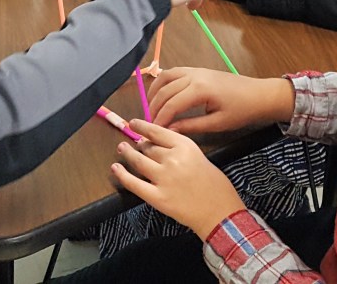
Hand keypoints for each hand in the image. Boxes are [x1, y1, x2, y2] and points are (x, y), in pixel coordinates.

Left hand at [111, 120, 245, 238]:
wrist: (221, 213)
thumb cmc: (216, 186)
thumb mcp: (199, 157)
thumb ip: (179, 150)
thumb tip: (155, 144)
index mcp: (185, 146)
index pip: (157, 131)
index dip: (142, 127)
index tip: (133, 123)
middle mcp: (172, 159)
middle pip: (148, 147)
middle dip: (139, 145)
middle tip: (133, 143)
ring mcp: (163, 178)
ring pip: (138, 161)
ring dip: (127, 154)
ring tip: (122, 148)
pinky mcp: (157, 197)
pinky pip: (134, 183)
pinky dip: (122, 175)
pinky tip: (116, 168)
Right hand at [148, 67, 293, 132]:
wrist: (259, 94)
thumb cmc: (241, 110)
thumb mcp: (217, 123)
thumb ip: (191, 126)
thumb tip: (169, 131)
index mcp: (200, 89)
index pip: (171, 104)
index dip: (160, 118)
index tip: (153, 131)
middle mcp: (194, 76)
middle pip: (165, 90)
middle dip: (154, 107)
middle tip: (150, 123)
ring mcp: (195, 70)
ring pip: (165, 77)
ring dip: (155, 91)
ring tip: (151, 108)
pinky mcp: (197, 69)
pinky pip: (174, 72)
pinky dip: (163, 82)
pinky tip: (161, 94)